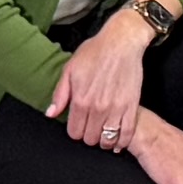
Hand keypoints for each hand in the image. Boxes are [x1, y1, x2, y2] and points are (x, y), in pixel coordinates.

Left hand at [52, 10, 155, 150]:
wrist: (121, 42)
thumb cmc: (95, 52)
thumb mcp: (70, 69)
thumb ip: (60, 94)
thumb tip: (51, 114)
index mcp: (80, 100)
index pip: (74, 132)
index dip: (75, 130)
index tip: (79, 124)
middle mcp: (97, 108)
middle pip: (90, 139)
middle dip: (89, 135)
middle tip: (91, 126)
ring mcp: (116, 109)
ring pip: (107, 140)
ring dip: (104, 140)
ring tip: (103, 132)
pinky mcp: (131, 107)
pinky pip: (127, 134)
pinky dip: (122, 141)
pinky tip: (118, 139)